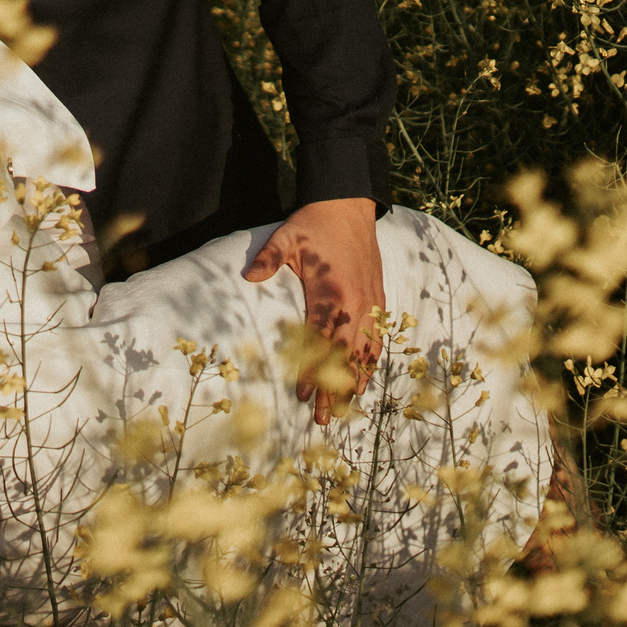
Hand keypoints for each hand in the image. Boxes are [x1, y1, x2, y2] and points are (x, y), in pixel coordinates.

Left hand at [246, 198, 383, 425]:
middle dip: (332, 390)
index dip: (311, 371)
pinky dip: (370, 362)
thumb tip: (248, 276)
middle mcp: (355, 303)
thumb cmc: (314, 225)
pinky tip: (364, 381)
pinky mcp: (378, 300)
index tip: (301, 395)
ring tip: (343, 411)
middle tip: (321, 419)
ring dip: (353, 382)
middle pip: (344, 356)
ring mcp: (370, 304)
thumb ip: (268, 259)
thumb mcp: (287, 239)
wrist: (349, 207)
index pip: (320, 341)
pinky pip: (376, 338)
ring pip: (363, 352)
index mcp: (332, 293)